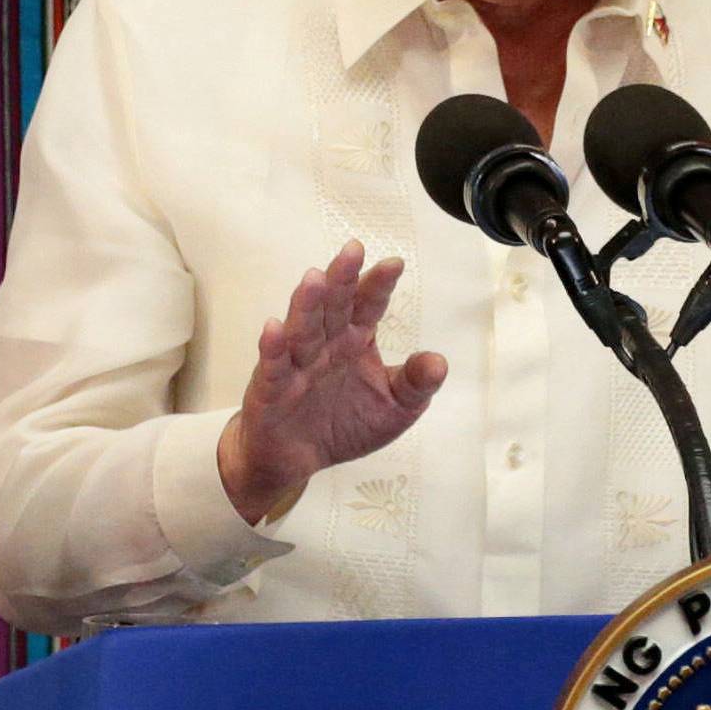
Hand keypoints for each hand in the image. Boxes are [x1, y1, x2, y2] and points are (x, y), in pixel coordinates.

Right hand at [217, 240, 447, 523]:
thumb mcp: (394, 409)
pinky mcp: (271, 389)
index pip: (368, 307)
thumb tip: (439, 363)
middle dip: (343, 279)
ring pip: (303, 330)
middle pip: (334, 307)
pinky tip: (274, 327)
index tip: (394, 264)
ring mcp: (296, 364)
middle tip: (353, 250)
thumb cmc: (345, 424)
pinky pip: (273, 366)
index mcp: (356, 342)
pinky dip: (272, 347)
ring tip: (315, 278)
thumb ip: (415, 385)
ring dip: (308, 304)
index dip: (379, 286)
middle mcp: (326, 345)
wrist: (296, 459)